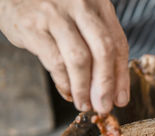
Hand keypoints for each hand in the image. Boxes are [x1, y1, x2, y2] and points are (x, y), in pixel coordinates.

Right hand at [0, 0, 129, 113]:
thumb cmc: (53, 12)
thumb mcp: (82, 21)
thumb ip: (97, 49)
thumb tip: (111, 92)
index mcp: (99, 5)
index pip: (118, 44)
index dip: (122, 76)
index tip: (121, 99)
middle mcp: (81, 6)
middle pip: (103, 51)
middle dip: (106, 85)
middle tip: (104, 106)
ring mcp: (56, 15)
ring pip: (79, 59)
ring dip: (83, 89)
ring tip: (84, 104)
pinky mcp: (33, 27)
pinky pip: (55, 62)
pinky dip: (64, 83)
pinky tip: (67, 92)